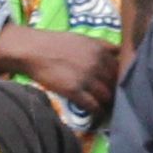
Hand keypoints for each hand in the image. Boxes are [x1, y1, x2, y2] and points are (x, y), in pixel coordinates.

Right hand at [0, 26, 114, 110]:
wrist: (32, 50)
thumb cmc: (55, 43)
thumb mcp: (82, 38)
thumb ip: (101, 46)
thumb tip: (119, 52)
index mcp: (100, 50)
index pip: (120, 69)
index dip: (120, 79)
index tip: (117, 85)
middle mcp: (97, 64)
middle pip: (115, 84)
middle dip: (115, 92)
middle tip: (113, 99)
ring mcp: (86, 78)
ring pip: (107, 97)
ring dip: (107, 104)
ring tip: (106, 108)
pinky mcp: (75, 91)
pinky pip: (94, 106)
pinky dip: (97, 112)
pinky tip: (96, 114)